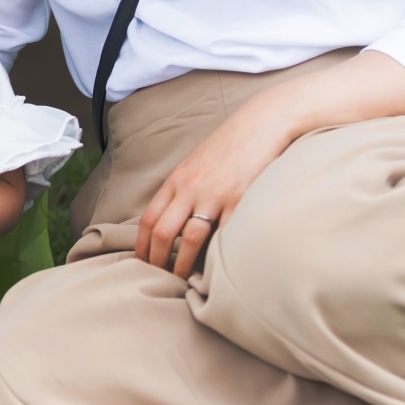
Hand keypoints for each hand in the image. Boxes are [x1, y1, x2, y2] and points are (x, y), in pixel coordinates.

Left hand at [135, 49, 404, 277]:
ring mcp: (215, 196)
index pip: (149, 217)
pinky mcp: (240, 201)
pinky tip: (216, 269)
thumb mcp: (198, 163)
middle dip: (154, 259)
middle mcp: (190, 188)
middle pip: (162, 231)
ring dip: (181, 264)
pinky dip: (217, 255)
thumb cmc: (230, 146)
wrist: (263, 123)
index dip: (141, 244)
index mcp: (177, 180)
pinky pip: (224, 235)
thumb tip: (173, 215)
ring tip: (181, 280)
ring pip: (188, 238)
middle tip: (154, 278)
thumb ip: (184, 188)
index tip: (140, 262)